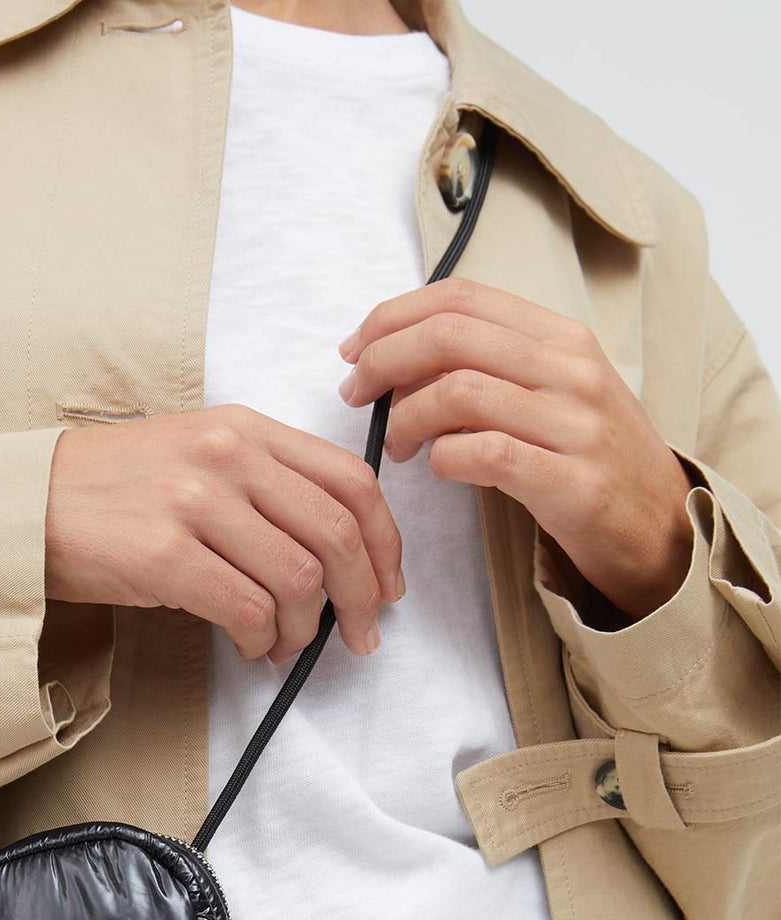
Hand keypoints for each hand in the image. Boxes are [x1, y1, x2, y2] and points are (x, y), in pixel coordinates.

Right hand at [44, 404, 404, 662]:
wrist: (25, 504)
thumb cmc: (111, 490)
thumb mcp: (195, 454)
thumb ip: (261, 481)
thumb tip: (327, 548)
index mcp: (244, 428)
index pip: (350, 480)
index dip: (384, 541)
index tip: (388, 584)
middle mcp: (227, 457)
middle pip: (334, 533)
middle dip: (361, 597)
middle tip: (359, 636)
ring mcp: (195, 503)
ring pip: (296, 578)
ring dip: (303, 628)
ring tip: (285, 645)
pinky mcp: (164, 554)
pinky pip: (246, 608)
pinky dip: (262, 639)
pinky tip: (252, 647)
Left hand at [338, 278, 694, 620]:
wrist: (660, 525)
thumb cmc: (588, 457)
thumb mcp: (551, 391)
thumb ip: (490, 364)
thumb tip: (401, 355)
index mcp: (562, 336)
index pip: (462, 297)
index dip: (393, 316)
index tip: (355, 348)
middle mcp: (571, 370)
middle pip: (450, 336)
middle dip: (383, 360)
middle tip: (354, 393)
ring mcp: (574, 425)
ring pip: (459, 392)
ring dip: (406, 417)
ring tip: (397, 443)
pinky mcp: (571, 482)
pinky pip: (484, 454)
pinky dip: (442, 459)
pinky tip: (435, 468)